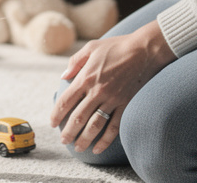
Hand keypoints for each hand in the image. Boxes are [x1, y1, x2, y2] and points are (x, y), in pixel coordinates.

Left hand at [50, 21, 175, 154]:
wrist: (144, 50)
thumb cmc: (117, 47)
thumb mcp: (92, 47)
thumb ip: (75, 61)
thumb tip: (63, 76)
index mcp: (86, 77)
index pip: (66, 101)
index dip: (57, 114)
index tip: (52, 123)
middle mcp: (97, 91)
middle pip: (78, 118)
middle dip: (68, 132)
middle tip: (63, 140)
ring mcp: (112, 100)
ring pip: (94, 126)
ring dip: (84, 139)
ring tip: (78, 147)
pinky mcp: (126, 105)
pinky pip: (114, 127)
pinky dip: (105, 140)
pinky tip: (98, 148)